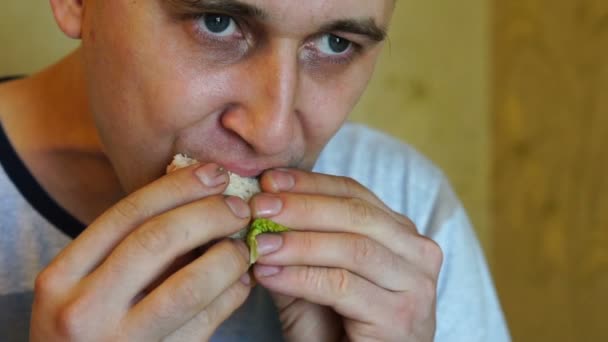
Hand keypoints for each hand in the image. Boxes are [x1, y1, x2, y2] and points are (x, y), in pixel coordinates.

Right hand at [30, 163, 252, 340]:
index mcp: (62, 277)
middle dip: (209, 214)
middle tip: (240, 207)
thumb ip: (127, 246)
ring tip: (244, 246)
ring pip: (189, 286)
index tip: (215, 173)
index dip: (178, 187)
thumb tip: (198, 196)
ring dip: (228, 257)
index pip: (127, 213)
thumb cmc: (89, 326)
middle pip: (158, 240)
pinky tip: (242, 281)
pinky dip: (233, 294)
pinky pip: (206, 322)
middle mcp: (83, 310)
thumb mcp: (86, 285)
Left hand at [250, 169, 442, 341]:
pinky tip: (269, 275)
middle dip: (302, 207)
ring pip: (353, 248)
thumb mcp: (312, 277)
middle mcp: (418, 253)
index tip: (268, 179)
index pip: (355, 194)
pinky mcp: (402, 318)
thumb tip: (261, 206)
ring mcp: (416, 286)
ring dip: (299, 242)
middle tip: (259, 206)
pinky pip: (343, 285)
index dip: (310, 184)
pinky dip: (301, 277)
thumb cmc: (335, 328)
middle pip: (357, 215)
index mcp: (400, 234)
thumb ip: (296, 244)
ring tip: (259, 243)